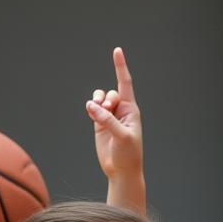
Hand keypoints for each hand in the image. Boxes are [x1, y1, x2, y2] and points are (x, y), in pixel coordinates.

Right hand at [87, 47, 142, 181]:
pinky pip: (93, 108)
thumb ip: (107, 120)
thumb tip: (91, 106)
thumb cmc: (128, 154)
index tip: (117, 51)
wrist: (121, 170)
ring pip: (99, 98)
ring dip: (97, 102)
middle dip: (105, 100)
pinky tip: (92, 114)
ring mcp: (109, 116)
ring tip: (97, 113)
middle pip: (110, 92)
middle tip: (107, 111)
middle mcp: (121, 110)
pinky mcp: (99, 123)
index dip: (120, 67)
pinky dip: (91, 108)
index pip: (125, 84)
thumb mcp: (122, 136)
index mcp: (132, 110)